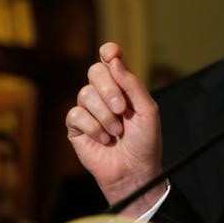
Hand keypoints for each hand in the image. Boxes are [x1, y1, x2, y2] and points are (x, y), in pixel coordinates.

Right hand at [66, 42, 165, 215]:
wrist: (135, 170)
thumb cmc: (146, 141)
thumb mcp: (148, 110)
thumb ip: (133, 84)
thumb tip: (114, 61)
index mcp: (124, 86)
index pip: (112, 61)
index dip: (109, 52)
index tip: (111, 54)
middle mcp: (105, 94)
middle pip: (95, 72)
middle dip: (109, 89)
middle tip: (122, 109)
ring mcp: (89, 109)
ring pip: (85, 94)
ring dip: (104, 116)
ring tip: (117, 132)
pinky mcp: (77, 127)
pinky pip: (76, 114)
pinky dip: (93, 128)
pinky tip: (104, 139)